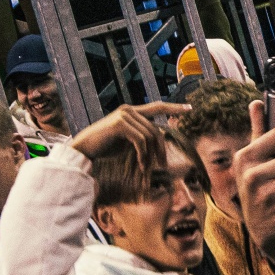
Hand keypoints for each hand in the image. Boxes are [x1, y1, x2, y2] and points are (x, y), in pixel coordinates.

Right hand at [71, 101, 187, 165]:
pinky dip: (143, 155)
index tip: (190, 108)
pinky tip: (142, 165)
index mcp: (132, 111)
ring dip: (150, 155)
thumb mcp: (128, 141)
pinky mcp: (120, 124)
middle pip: (156, 129)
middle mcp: (129, 110)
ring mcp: (124, 115)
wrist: (85, 149)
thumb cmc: (106, 147)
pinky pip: (141, 140)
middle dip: (161, 149)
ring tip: (146, 168)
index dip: (174, 107)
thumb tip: (159, 141)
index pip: (157, 106)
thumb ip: (142, 136)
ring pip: (149, 136)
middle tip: (163, 165)